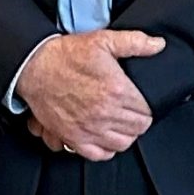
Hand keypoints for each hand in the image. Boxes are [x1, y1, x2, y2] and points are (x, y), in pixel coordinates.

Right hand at [20, 29, 166, 160]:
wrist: (35, 67)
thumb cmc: (67, 55)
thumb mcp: (103, 40)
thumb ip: (135, 43)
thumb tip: (158, 45)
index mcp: (116, 90)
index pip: (148, 111)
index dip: (149, 107)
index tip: (144, 103)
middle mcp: (105, 113)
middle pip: (138, 128)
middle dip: (140, 120)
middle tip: (134, 112)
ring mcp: (89, 128)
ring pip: (122, 143)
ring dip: (126, 134)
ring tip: (122, 124)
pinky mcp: (73, 137)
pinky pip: (99, 154)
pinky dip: (106, 149)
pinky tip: (106, 137)